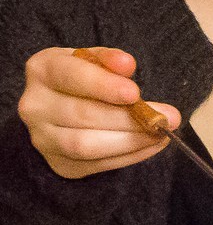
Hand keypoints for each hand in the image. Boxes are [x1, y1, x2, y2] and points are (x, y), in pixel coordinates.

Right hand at [18, 46, 179, 178]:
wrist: (63, 107)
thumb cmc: (83, 79)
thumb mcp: (93, 60)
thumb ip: (109, 59)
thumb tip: (126, 64)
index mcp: (41, 69)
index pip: (69, 76)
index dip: (102, 85)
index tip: (134, 92)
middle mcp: (35, 105)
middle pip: (83, 115)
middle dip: (128, 118)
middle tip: (165, 117)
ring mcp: (44, 138)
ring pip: (87, 145)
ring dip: (130, 141)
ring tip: (160, 133)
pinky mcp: (60, 164)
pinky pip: (97, 165)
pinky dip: (129, 156)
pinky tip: (151, 145)